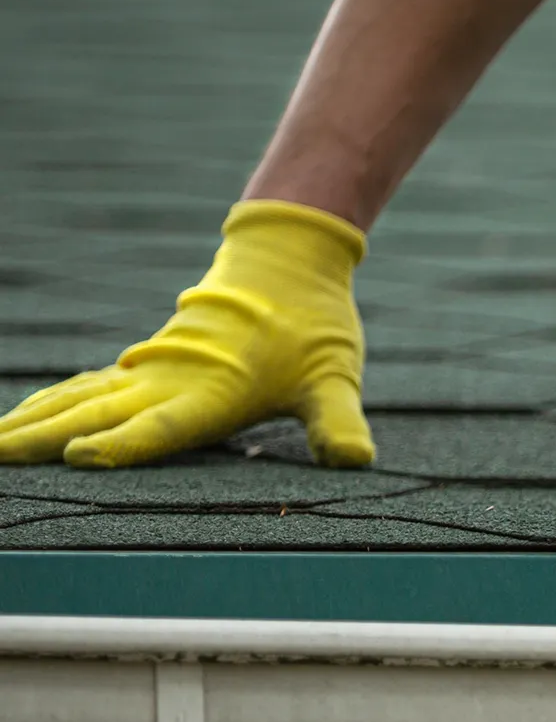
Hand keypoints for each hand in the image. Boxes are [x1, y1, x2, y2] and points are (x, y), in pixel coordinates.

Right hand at [0, 201, 374, 467]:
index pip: (165, 425)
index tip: (81, 457)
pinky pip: (88, 387)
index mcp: (215, 390)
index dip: (126, 444)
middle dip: (47, 440)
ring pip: (83, 400)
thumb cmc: (315, 326)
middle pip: (101, 415)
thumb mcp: (335, 376)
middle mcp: (173, 381)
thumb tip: (357, 458)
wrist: (287, 263)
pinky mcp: (145, 366)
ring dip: (35, 423)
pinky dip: (51, 403)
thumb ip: (339, 420)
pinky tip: (20, 422)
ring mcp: (153, 371)